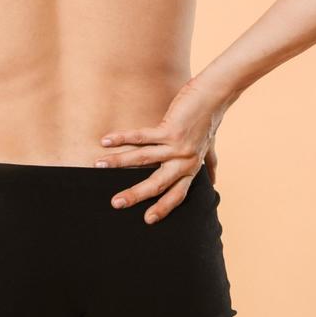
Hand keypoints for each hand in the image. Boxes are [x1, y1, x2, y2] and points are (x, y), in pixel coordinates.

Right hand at [94, 75, 232, 224]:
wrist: (215, 96)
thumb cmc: (208, 119)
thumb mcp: (210, 146)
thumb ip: (209, 163)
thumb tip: (215, 180)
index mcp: (191, 168)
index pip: (176, 194)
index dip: (163, 208)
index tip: (148, 220)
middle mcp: (184, 161)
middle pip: (157, 184)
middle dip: (135, 194)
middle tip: (116, 203)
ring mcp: (177, 147)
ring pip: (144, 159)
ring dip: (119, 163)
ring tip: (99, 165)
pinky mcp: (170, 131)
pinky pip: (141, 137)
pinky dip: (122, 138)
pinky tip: (105, 140)